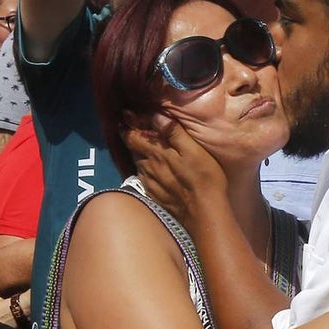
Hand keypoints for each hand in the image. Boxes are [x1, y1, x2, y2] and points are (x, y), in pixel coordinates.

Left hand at [123, 114, 228, 230]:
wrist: (204, 213)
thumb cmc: (204, 178)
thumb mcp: (193, 150)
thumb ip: (174, 133)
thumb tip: (155, 115)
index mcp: (156, 154)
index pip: (133, 137)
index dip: (127, 126)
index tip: (124, 116)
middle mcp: (148, 167)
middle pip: (133, 150)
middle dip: (131, 138)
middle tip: (132, 129)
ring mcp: (150, 183)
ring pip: (138, 164)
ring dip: (138, 154)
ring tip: (144, 148)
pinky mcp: (154, 196)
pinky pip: (144, 178)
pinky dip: (144, 169)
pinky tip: (152, 170)